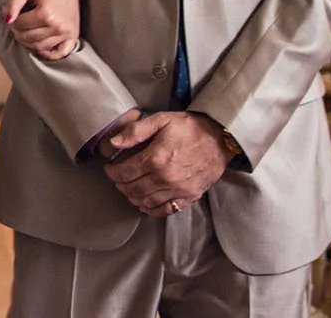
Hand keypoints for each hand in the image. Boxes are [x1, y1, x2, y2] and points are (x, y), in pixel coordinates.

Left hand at [5, 0, 79, 60]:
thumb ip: (14, 3)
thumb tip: (7, 20)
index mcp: (46, 13)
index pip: (20, 25)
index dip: (11, 21)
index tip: (10, 17)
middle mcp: (58, 26)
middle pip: (28, 38)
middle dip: (17, 32)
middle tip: (15, 25)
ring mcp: (66, 33)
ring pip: (39, 46)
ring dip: (27, 42)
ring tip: (24, 32)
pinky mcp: (73, 36)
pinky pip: (60, 53)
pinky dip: (48, 54)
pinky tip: (39, 49)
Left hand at [103, 112, 234, 215]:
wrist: (220, 139)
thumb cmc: (190, 128)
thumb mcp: (161, 120)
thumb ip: (136, 131)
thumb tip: (114, 142)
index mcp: (156, 158)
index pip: (125, 172)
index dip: (113, 172)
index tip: (110, 169)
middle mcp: (165, 178)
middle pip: (134, 189)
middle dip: (121, 185)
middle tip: (117, 180)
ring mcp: (178, 190)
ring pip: (147, 201)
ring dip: (133, 198)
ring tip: (129, 190)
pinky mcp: (189, 197)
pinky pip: (166, 210)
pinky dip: (152, 210)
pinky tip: (145, 205)